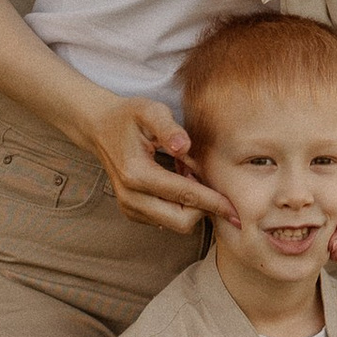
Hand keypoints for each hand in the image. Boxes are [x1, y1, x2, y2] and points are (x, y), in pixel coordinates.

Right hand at [66, 81, 227, 236]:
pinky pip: (164, 221)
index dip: (214, 202)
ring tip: (188, 175)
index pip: (185, 195)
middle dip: (204, 208)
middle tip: (206, 179)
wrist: (99, 128)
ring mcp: (129, 207)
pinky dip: (179, 207)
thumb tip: (184, 146)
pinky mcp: (131, 212)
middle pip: (181, 221)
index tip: (236, 211)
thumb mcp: (149, 111)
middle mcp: (130, 196)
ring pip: (174, 224)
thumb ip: (168, 127)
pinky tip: (177, 183)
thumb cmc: (128, 117)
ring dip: (191, 207)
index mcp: (136, 173)